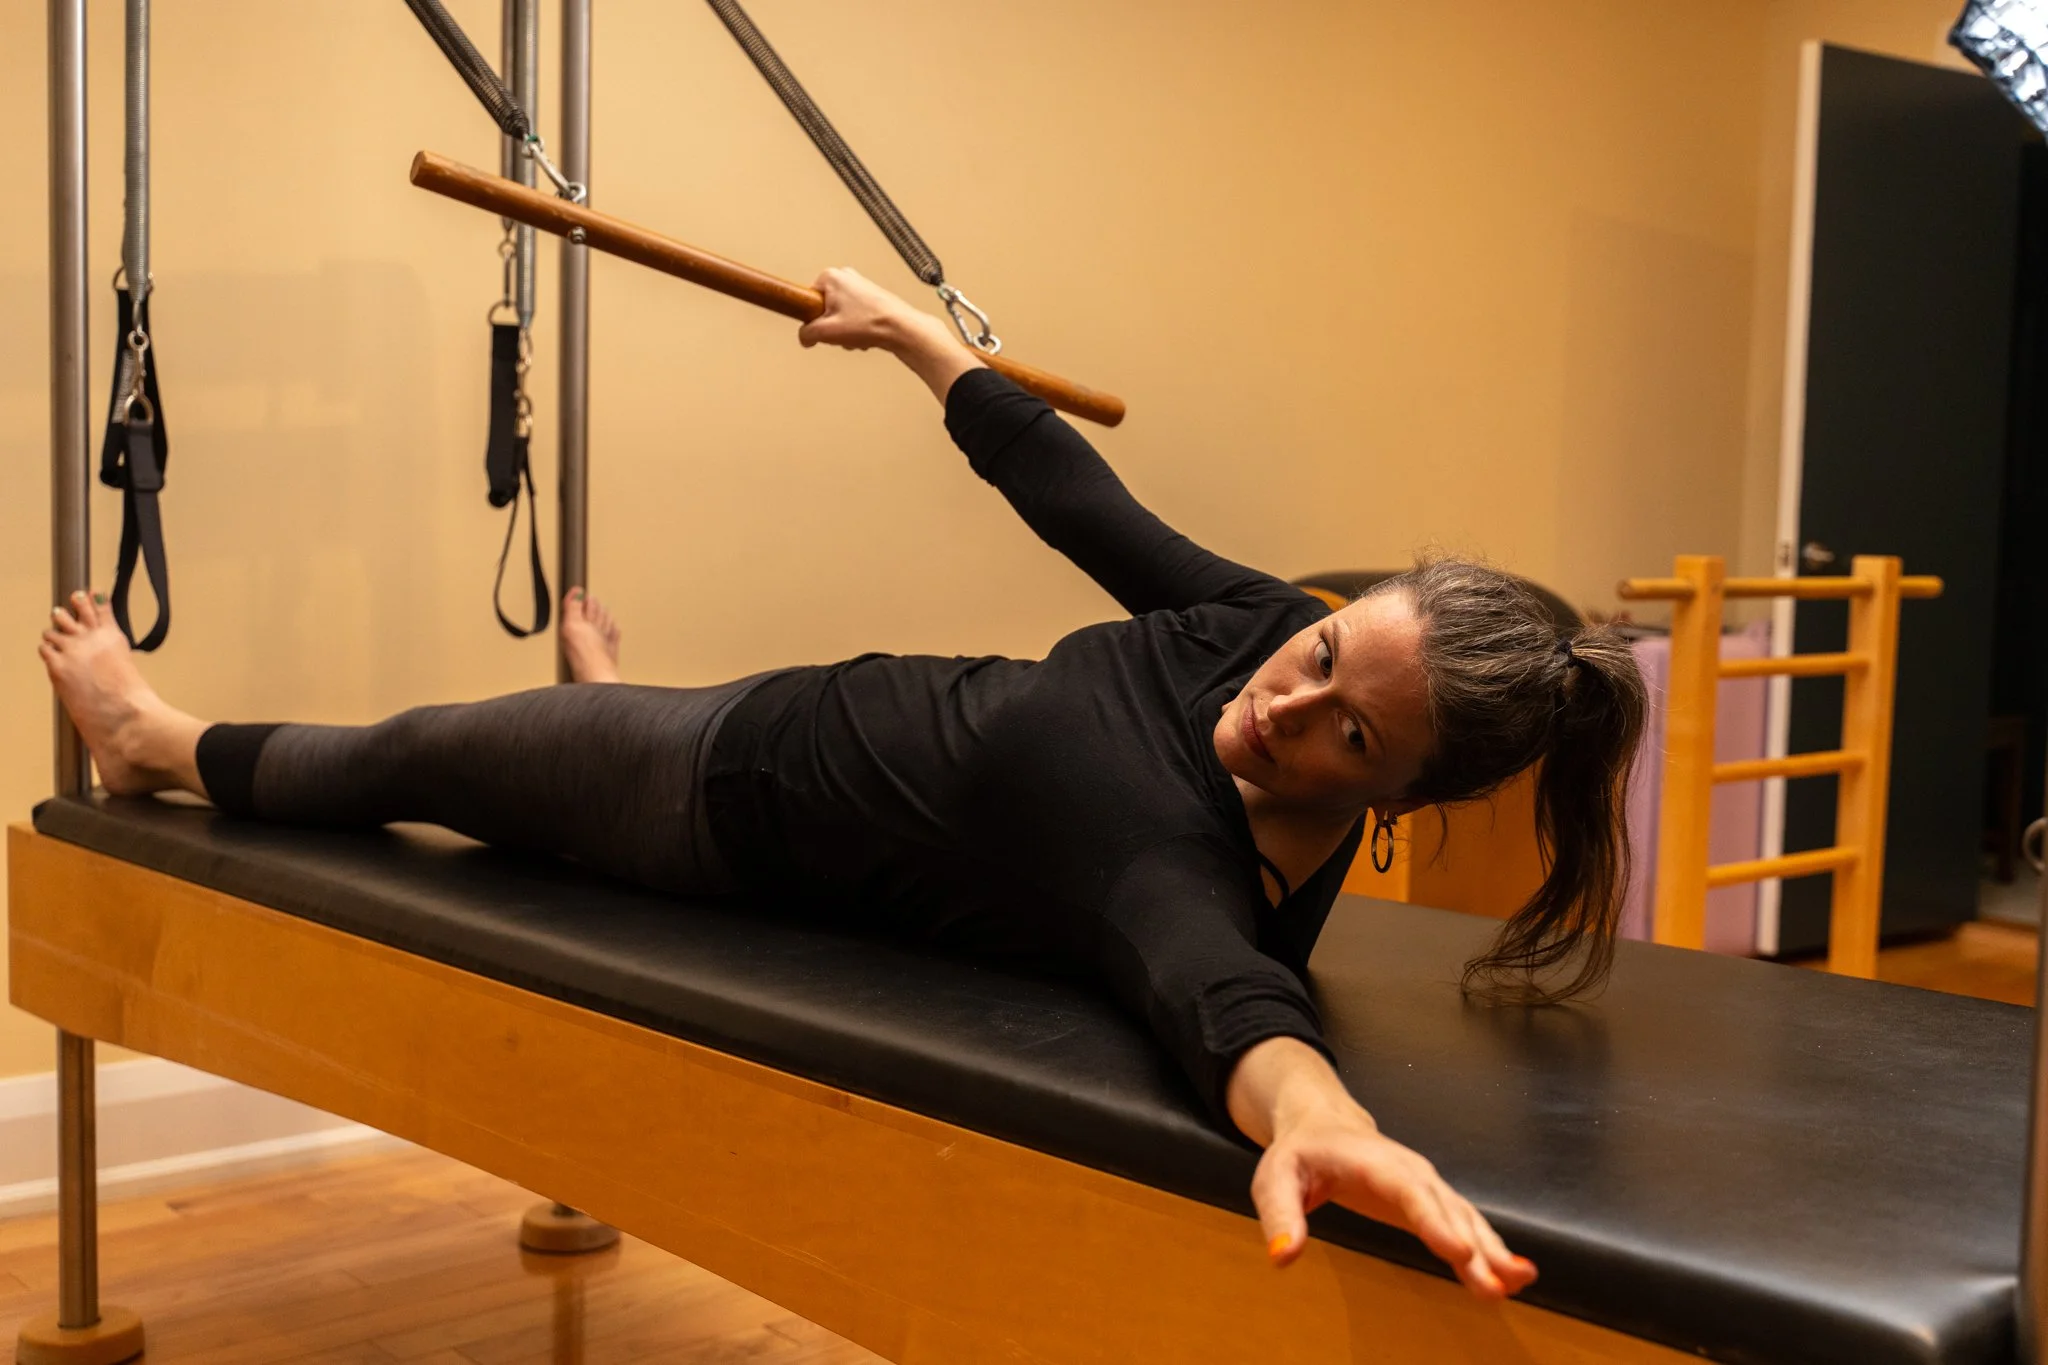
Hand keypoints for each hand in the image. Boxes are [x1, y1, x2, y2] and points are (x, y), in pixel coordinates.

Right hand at [798, 266, 985, 404]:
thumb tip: (804, 337)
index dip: (813, 319)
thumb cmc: (871, 322)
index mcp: (830, 276)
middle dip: (831, 327)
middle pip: (825, 309)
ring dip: (845, 331)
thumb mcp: (827, 332)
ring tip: (857, 335)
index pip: (808, 300)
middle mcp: (845, 276)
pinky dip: (857, 329)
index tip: (821, 328)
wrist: (901, 328)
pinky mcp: (871, 297)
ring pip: (840, 316)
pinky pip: (854, 317)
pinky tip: (866, 336)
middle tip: (842, 333)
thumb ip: (807, 334)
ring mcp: (860, 286)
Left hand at [1253, 1100, 1535, 1298]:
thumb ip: (1280, 1215)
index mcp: (1372, 1161)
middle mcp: (1409, 1172)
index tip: (1461, 1252)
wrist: (1324, 1124)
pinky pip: (1466, 1226)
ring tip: (1519, 1280)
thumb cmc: (1299, 1152)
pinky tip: (1511, 1276)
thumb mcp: (1274, 1178)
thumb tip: (1282, 1256)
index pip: (1407, 1190)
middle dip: (1476, 1246)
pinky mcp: (1431, 1203)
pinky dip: (1490, 1250)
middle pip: (1447, 1209)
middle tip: (1499, 1283)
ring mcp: (1425, 1186)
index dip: (1435, 1221)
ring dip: (1493, 1250)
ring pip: (1465, 1218)